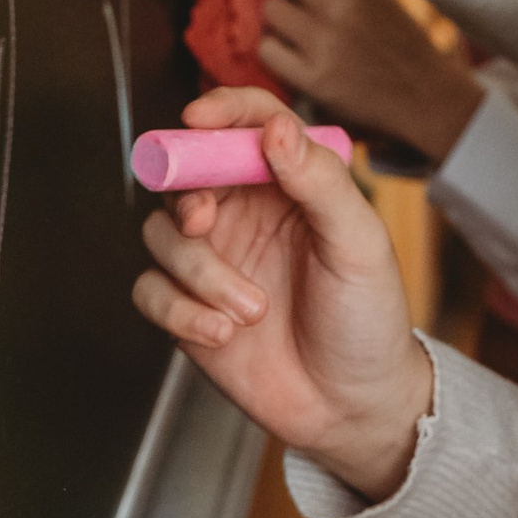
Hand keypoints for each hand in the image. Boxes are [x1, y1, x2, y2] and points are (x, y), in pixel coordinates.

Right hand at [132, 86, 434, 499]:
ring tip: (252, 311)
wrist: (352, 407)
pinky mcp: (187, 308)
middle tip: (205, 220)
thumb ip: (320, 181)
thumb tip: (278, 127)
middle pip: (185, 173)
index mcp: (288, 185)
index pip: (247, 124)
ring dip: (201, 272)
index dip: (219, 110)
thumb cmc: (367, 318)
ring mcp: (213, 260)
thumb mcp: (359, 243)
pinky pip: (150, 290)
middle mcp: (244, 214)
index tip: (198, 117)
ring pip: (162, 234)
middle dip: (186, 193)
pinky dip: (179, 312)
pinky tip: (222, 334)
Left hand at [229, 0, 483, 164]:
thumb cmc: (394, 37)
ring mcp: (325, 40)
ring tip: (304, 30)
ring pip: (270, 11)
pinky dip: (276, 51)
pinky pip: (268, 49)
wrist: (424, 93)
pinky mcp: (314, 77)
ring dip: (276, 16)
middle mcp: (339, 2)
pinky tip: (298, 56)